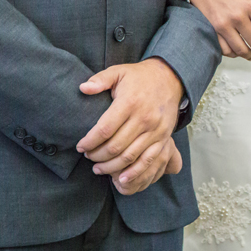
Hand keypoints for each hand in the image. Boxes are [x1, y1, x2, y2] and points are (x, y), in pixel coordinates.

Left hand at [77, 58, 183, 186]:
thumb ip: (99, 80)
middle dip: (97, 156)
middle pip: (115, 146)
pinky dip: (134, 172)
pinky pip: (148, 160)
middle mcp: (143, 118)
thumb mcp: (119, 72)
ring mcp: (155, 130)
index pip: (104, 129)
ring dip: (111, 167)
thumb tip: (82, 88)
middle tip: (88, 157)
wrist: (170, 79)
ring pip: (129, 156)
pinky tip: (121, 178)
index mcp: (129, 103)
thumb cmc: (139, 77)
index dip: (89, 142)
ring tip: (98, 169)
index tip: (80, 147)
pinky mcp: (163, 137)